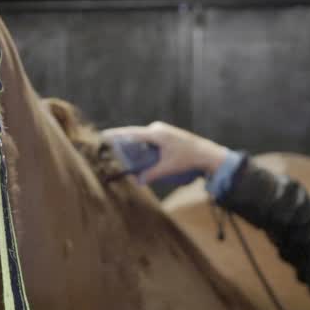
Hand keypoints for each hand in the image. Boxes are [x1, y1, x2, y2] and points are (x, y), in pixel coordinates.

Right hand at [101, 121, 229, 183]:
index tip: (103, 136)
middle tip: (109, 148)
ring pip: (142, 138)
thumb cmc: (188, 159)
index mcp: (156, 133)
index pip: (131, 133)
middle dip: (122, 142)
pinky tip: (139, 155)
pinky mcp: (166, 134)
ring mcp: (162, 130)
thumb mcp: (167, 168)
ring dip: (134, 146)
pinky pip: (149, 139)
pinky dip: (142, 146)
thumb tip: (138, 181)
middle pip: (134, 135)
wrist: (206, 153)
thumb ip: (151, 174)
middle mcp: (157, 129)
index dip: (116, 135)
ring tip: (121, 153)